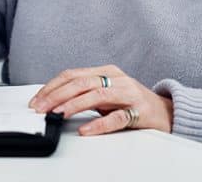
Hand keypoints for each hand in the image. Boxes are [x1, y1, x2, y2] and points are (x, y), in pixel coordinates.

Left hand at [28, 65, 174, 136]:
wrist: (165, 111)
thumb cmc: (131, 101)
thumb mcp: (105, 92)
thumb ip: (84, 93)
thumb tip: (53, 101)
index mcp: (105, 71)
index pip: (72, 74)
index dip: (52, 86)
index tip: (37, 100)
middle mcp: (116, 78)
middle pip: (81, 83)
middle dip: (57, 95)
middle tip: (41, 108)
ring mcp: (128, 93)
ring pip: (96, 95)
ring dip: (73, 105)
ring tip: (58, 114)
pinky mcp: (138, 111)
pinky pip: (117, 117)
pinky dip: (98, 124)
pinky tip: (85, 129)